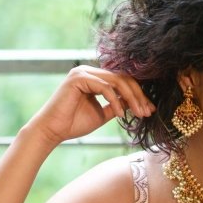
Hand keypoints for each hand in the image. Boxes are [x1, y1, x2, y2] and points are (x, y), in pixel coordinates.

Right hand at [26, 65, 154, 147]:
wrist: (53, 131)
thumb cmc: (74, 124)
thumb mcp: (102, 114)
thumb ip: (116, 105)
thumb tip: (134, 103)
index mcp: (94, 79)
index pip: (122, 81)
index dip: (138, 95)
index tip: (149, 110)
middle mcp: (89, 72)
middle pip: (123, 78)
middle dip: (138, 96)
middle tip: (148, 112)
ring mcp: (83, 73)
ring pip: (116, 81)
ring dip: (131, 98)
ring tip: (139, 114)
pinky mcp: (78, 78)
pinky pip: (105, 87)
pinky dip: (116, 101)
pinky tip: (121, 114)